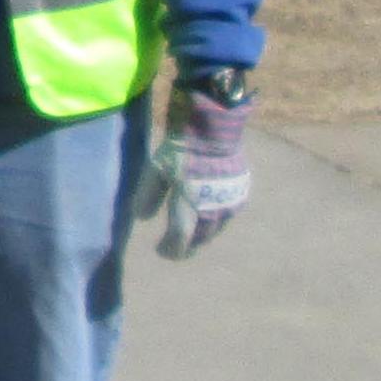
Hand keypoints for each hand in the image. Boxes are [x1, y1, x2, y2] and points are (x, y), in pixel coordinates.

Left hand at [150, 76, 249, 260]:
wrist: (214, 129)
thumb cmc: (182, 149)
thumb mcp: (156, 169)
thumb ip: (148, 195)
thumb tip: (140, 218)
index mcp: (189, 205)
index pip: (180, 238)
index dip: (171, 249)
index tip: (161, 251)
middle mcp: (212, 209)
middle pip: (200, 238)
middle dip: (187, 246)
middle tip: (178, 249)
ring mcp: (229, 202)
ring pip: (216, 229)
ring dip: (202, 235)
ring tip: (192, 236)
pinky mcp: (240, 193)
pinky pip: (227, 215)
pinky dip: (216, 221)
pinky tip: (209, 217)